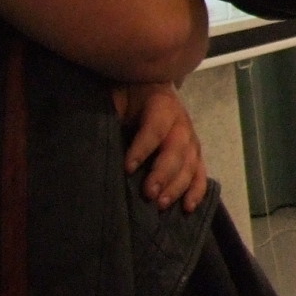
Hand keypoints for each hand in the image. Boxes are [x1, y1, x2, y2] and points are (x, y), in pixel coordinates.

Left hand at [114, 81, 207, 212]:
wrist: (146, 88)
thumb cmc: (126, 95)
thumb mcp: (116, 96)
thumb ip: (111, 110)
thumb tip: (96, 135)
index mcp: (162, 104)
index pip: (155, 128)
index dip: (143, 148)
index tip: (128, 168)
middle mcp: (181, 123)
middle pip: (177, 150)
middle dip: (163, 173)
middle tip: (148, 194)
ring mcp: (190, 140)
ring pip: (190, 165)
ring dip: (178, 186)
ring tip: (160, 204)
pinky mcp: (193, 155)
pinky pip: (199, 174)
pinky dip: (196, 191)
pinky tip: (187, 207)